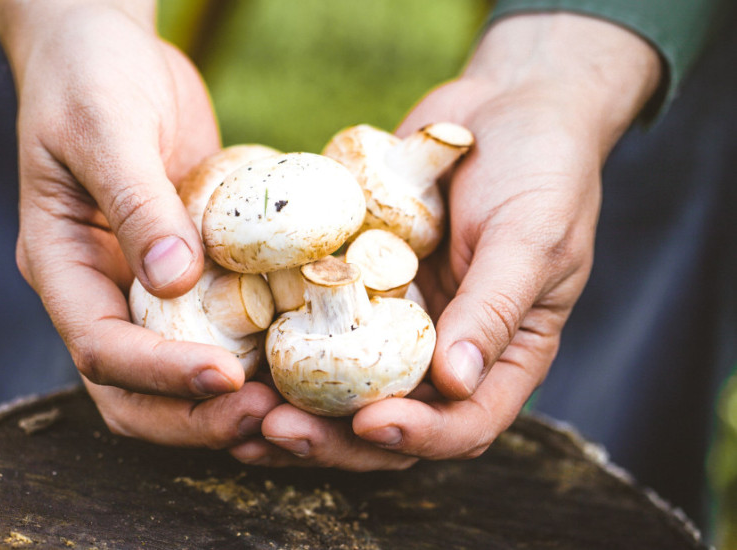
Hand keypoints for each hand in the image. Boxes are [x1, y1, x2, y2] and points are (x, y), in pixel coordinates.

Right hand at [0, 0, 282, 447]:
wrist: (107, 50)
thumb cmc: (90, 78)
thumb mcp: (106, 128)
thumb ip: (135, 201)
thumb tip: (174, 280)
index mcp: (61, 266)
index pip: (98, 348)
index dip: (158, 374)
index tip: (226, 377)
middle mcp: (99, 291)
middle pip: (132, 392)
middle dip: (194, 416)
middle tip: (267, 418)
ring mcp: (143, 287)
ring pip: (177, 374)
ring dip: (228, 402)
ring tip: (292, 407)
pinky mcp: (190, 271)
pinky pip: (218, 327)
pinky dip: (254, 353)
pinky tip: (303, 354)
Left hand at [248, 12, 661, 468]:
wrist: (503, 106)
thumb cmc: (541, 170)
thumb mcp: (531, 237)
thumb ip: (494, 308)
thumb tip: (454, 383)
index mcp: (501, 357)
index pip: (464, 425)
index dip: (418, 438)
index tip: (369, 423)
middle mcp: (443, 352)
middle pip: (389, 421)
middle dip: (334, 439)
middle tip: (276, 430)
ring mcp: (396, 322)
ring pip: (341, 388)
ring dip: (293, 408)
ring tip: (239, 412)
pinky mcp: (355, 288)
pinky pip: (315, 326)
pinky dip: (277, 347)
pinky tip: (232, 354)